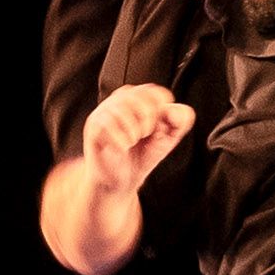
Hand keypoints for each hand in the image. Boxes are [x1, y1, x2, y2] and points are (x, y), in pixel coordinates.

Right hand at [80, 82, 194, 197]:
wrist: (121, 181)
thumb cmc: (143, 155)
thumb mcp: (170, 136)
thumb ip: (181, 119)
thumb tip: (169, 110)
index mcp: (140, 97)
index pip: (156, 92)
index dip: (164, 112)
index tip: (160, 128)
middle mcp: (119, 99)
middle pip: (139, 95)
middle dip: (149, 119)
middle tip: (146, 135)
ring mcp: (104, 111)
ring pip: (121, 108)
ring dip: (134, 131)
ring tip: (132, 142)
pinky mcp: (93, 126)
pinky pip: (108, 124)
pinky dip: (122, 141)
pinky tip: (122, 148)